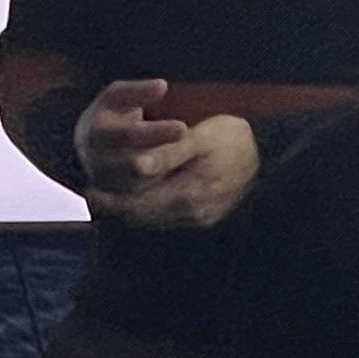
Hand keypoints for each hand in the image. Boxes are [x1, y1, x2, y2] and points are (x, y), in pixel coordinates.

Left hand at [80, 87, 263, 231]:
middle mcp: (193, 213)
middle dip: (117, 207)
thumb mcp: (202, 137)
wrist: (270, 151)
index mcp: (189, 193)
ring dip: (132, 211)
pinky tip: (140, 199)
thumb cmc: (234, 138)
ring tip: (108, 198)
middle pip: (143, 217)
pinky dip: (150, 210)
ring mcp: (200, 218)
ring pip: (154, 220)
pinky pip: (169, 219)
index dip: (112, 201)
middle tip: (90, 196)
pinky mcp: (205, 217)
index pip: (139, 205)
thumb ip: (168, 152)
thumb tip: (137, 164)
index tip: (88, 192)